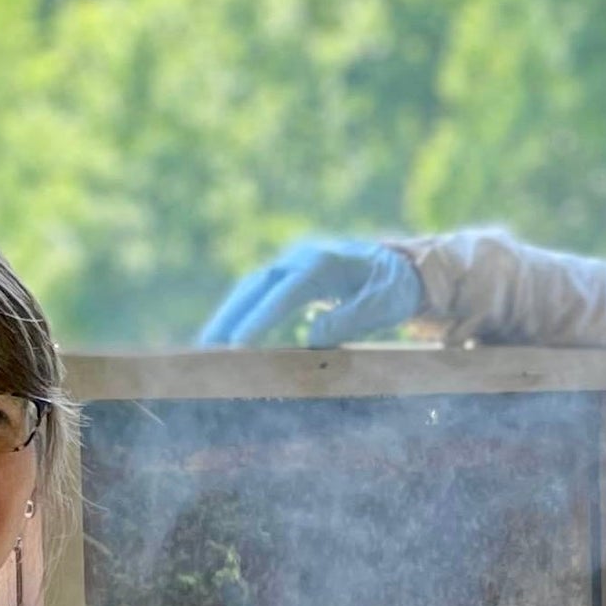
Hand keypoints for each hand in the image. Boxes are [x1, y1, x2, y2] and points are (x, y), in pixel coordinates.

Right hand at [198, 239, 423, 346]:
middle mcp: (301, 256)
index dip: (260, 318)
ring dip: (227, 315)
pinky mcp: (287, 275)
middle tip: (207, 349)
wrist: (399, 267)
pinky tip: (224, 337)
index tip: (238, 344)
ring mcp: (291, 262)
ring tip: (206, 346)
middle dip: (229, 317)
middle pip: (256, 285)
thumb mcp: (385, 303)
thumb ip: (352, 318)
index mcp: (325, 261)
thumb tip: (313, 337)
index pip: (285, 291)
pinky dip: (239, 313)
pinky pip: (258, 293)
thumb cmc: (394, 287)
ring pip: (250, 288)